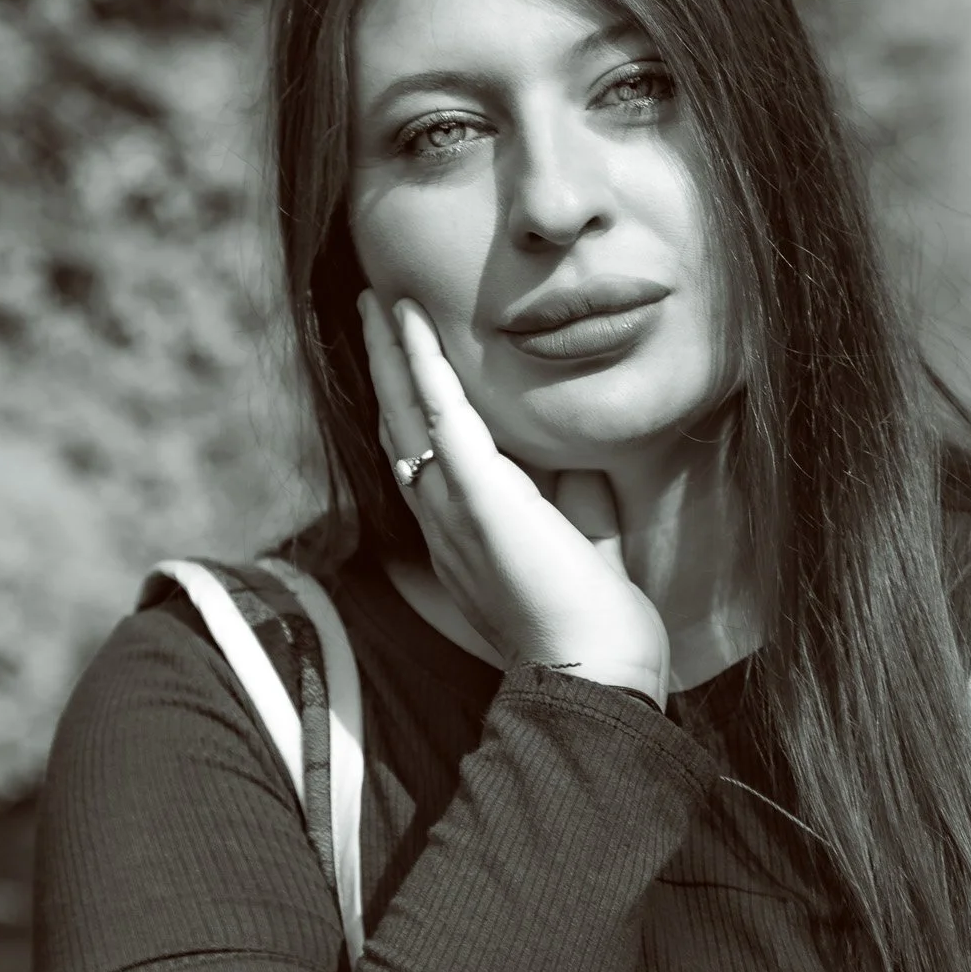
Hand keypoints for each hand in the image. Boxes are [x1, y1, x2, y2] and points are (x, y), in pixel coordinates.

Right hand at [358, 291, 670, 707]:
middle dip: (383, 363)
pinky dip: (426, 366)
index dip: (406, 400)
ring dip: (392, 351)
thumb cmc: (594, 616)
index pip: (421, 454)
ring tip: (380, 300)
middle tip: (371, 307)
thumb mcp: (579, 537)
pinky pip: (442, 418)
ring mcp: (453, 510)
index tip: (401, 353)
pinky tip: (414, 325)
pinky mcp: (480, 499)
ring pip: (407, 413)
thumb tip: (574, 452)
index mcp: (462, 531)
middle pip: (397, 424)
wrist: (599, 670)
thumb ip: (569, 496)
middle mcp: (441, 519)